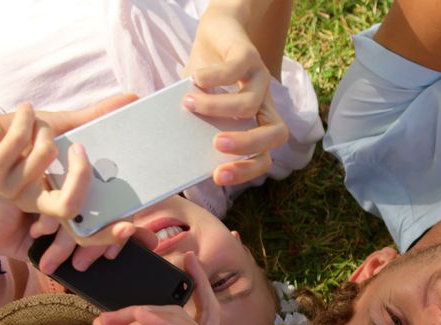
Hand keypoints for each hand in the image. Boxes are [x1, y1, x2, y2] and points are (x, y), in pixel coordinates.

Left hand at [0, 96, 154, 264]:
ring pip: (45, 158)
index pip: (85, 233)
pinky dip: (24, 118)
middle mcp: (34, 201)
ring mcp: (12, 189)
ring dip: (40, 129)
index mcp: (54, 198)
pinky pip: (19, 143)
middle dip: (81, 175)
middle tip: (79, 147)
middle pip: (68, 207)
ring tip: (31, 118)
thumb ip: (97, 118)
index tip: (128, 228)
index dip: (108, 237)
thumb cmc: (20, 133)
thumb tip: (133, 99)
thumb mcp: (64, 127)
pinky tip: (23, 110)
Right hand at [184, 6, 288, 185]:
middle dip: (247, 145)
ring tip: (190, 104)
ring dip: (217, 108)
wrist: (217, 31)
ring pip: (251, 104)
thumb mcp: (198, 107)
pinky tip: (195, 80)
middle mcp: (264, 105)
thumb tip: (164, 149)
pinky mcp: (249, 55)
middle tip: (217, 145)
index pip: (264, 156)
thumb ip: (190, 127)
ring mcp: (260, 80)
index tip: (217, 176)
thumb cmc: (206, 76)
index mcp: (255, 124)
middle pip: (276, 135)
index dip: (247, 170)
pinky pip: (237, 70)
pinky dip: (214, 78)